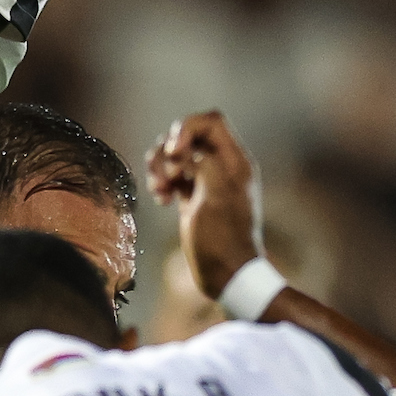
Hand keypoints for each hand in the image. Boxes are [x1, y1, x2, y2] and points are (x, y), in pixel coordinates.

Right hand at [145, 109, 264, 298]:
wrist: (225, 273)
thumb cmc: (223, 238)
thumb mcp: (216, 195)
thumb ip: (203, 163)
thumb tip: (183, 154)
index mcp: (235, 161)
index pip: (210, 122)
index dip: (186, 129)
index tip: (175, 154)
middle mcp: (222, 166)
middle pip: (187, 134)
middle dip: (168, 151)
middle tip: (168, 178)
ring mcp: (205, 180)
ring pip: (175, 154)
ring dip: (160, 167)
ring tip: (161, 190)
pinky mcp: (192, 195)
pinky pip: (171, 173)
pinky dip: (160, 181)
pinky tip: (162, 200)